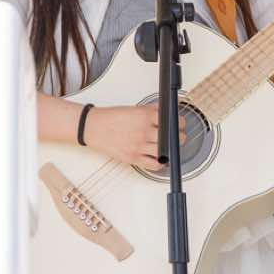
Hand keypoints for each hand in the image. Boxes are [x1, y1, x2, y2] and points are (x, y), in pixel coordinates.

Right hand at [80, 104, 194, 169]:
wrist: (93, 127)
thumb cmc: (111, 118)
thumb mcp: (134, 109)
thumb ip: (151, 110)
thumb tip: (167, 111)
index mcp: (144, 116)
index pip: (171, 120)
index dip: (179, 123)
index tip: (180, 124)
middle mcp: (143, 130)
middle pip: (171, 136)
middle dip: (178, 136)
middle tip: (178, 136)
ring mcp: (138, 145)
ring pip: (165, 150)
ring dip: (171, 149)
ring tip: (169, 147)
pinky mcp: (132, 158)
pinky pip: (153, 164)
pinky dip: (160, 163)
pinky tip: (160, 158)